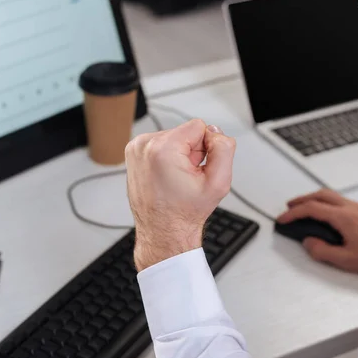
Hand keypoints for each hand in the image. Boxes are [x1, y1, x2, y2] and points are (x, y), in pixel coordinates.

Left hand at [126, 119, 236, 270]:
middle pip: (184, 132)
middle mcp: (144, 145)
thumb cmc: (184, 213)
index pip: (198, 126)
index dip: (206, 148)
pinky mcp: (133, 153)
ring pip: (173, 138)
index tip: (197, 169)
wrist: (162, 231)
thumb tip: (215, 132)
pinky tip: (167, 177)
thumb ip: (224, 149)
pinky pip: (160, 145)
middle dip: (191, 152)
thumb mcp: (219, 182)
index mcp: (162, 149)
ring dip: (179, 156)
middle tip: (186, 178)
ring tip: (176, 179)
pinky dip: (167, 158)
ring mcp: (135, 149)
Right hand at [278, 189, 357, 278]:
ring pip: (329, 195)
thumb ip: (322, 251)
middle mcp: (349, 208)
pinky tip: (324, 212)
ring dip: (313, 199)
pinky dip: (324, 202)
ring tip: (304, 208)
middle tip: (289, 208)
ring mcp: (357, 208)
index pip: (310, 209)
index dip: (293, 213)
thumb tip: (308, 243)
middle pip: (319, 195)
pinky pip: (338, 200)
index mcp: (342, 217)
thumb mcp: (346, 260)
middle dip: (301, 200)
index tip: (283, 219)